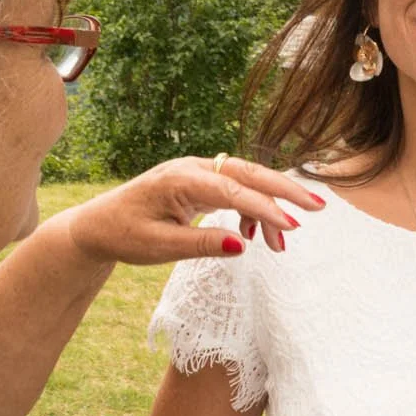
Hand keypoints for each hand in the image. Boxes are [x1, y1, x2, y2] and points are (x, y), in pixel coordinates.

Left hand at [62, 154, 324, 262]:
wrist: (97, 226)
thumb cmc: (124, 235)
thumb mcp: (160, 247)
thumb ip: (202, 244)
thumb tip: (242, 245)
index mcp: (180, 179)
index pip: (234, 190)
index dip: (265, 209)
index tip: (291, 228)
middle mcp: (193, 168)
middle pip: (249, 173)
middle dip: (285, 189)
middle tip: (318, 208)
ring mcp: (197, 173)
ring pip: (245, 180)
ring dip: (269, 206)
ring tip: (282, 244)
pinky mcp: (199, 183)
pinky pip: (235, 190)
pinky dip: (251, 210)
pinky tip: (254, 236)